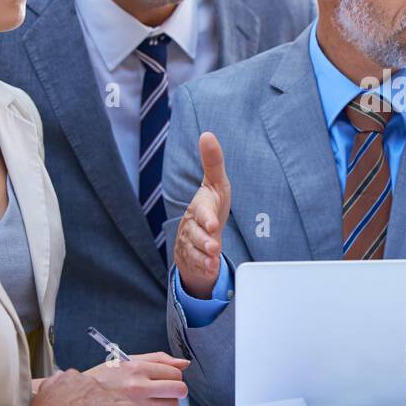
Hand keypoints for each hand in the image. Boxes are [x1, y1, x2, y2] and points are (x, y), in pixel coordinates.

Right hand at [86, 351, 189, 405]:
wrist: (72, 398)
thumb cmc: (98, 379)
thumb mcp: (125, 360)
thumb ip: (157, 359)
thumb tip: (184, 363)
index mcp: (137, 367)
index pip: (174, 373)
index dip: (175, 379)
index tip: (169, 382)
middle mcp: (137, 385)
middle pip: (177, 390)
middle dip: (175, 393)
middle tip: (167, 394)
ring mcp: (133, 404)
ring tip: (154, 405)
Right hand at [174, 131, 231, 299]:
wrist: (198, 232)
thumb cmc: (209, 205)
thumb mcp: (215, 183)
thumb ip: (213, 162)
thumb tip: (207, 134)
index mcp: (199, 206)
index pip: (201, 211)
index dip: (205, 217)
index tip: (212, 224)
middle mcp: (191, 225)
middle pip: (195, 234)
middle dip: (204, 241)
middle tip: (214, 246)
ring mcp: (190, 243)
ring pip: (194, 251)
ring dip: (203, 257)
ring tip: (213, 261)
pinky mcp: (191, 258)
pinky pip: (195, 265)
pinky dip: (203, 269)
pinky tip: (211, 271)